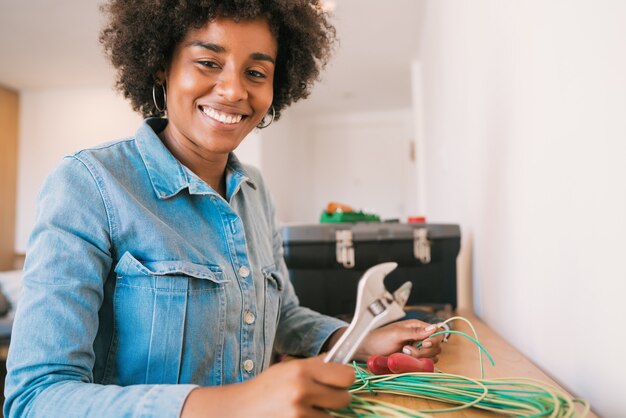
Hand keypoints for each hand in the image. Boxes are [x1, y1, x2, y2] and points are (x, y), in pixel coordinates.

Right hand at [181, 355, 353, 417]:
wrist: (238, 411)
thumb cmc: (264, 389)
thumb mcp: (287, 368)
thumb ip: (315, 365)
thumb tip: (341, 360)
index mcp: (301, 370)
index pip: (347, 376)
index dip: (344, 379)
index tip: (338, 382)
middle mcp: (302, 391)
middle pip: (345, 399)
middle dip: (336, 400)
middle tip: (322, 398)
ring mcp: (299, 414)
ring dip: (323, 415)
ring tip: (305, 410)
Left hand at [353, 319, 444, 362]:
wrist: (368, 350)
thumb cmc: (380, 338)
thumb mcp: (397, 333)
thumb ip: (415, 332)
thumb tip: (433, 328)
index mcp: (418, 327)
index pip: (437, 333)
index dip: (434, 340)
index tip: (424, 344)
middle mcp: (420, 338)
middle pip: (436, 347)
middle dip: (424, 351)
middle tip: (407, 349)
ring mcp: (418, 350)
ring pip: (432, 357)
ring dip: (419, 357)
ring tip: (404, 353)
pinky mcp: (414, 360)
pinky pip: (424, 364)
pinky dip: (417, 364)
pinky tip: (406, 360)